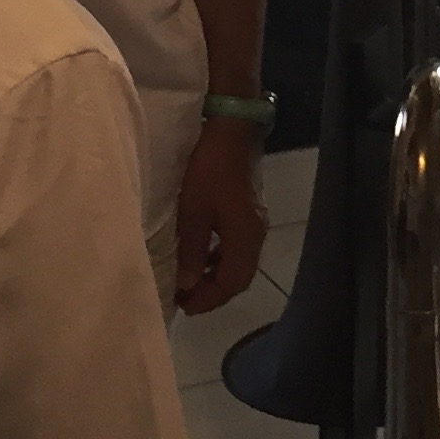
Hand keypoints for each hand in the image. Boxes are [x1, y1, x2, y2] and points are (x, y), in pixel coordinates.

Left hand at [172, 118, 267, 315]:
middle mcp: (255, 236)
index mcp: (245, 238)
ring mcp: (255, 224)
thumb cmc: (208, 172)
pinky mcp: (248, 213)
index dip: (208, 299)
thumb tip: (187, 285)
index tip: (184, 306)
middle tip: (185, 299)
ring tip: (190, 283)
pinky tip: (202, 257)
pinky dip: (220, 260)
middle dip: (213, 293)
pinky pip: (237, 248)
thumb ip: (192, 251)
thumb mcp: (193, 213)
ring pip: (238, 264)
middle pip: (239, 278)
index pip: (231, 283)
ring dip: (216, 277)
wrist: (231, 132)